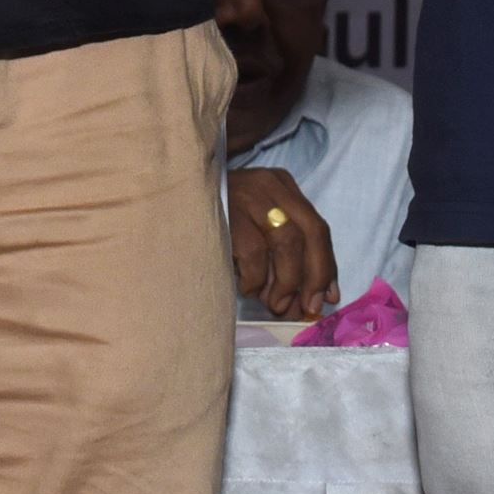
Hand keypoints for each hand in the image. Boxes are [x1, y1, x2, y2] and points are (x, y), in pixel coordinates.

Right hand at [227, 165, 340, 321]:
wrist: (166, 197)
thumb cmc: (216, 222)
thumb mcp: (256, 227)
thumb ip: (285, 254)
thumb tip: (313, 298)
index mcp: (282, 186)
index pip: (318, 227)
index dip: (326, 265)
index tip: (327, 296)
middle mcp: (270, 186)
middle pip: (312, 231)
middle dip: (314, 275)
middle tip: (306, 307)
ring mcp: (249, 196)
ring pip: (287, 243)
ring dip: (286, 282)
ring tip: (273, 303)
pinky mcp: (227, 213)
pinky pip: (254, 254)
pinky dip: (255, 279)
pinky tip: (245, 287)